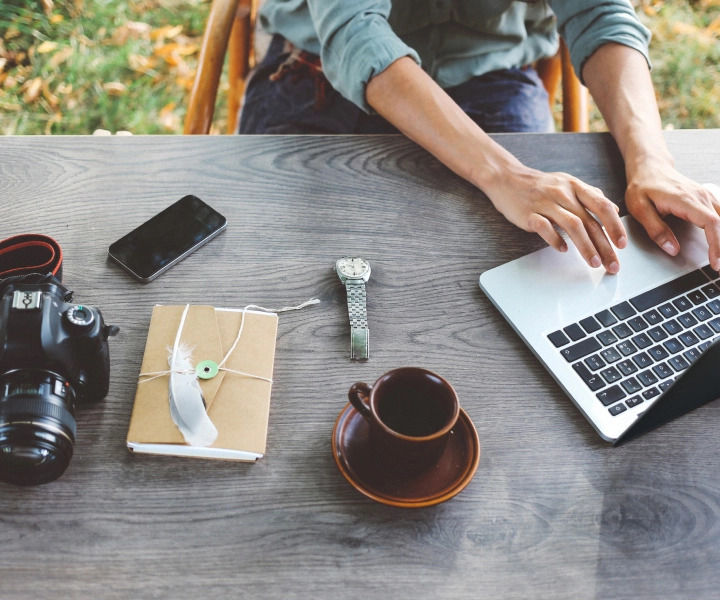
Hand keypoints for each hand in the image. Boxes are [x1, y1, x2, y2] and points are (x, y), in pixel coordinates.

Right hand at [484, 164, 626, 272]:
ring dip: (585, 246)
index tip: (622, 244)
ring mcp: (545, 203)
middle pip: (590, 221)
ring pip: (572, 225)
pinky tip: (563, 250)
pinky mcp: (529, 214)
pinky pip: (545, 228)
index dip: (615, 226)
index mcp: (575, 187)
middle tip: (612, 265)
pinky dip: (555, 240)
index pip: (602, 206)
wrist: (507, 178)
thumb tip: (613, 209)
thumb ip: (591, 195)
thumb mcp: (568, 184)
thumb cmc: (540, 185)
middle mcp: (563, 194)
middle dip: (605, 246)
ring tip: (593, 263)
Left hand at [625, 161, 719, 270]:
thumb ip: (656, 230)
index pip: (711, 223)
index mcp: (685, 200)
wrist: (649, 167)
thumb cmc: (643, 186)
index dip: (717, 244)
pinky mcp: (707, 198)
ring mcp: (707, 195)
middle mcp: (701, 196)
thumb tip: (672, 249)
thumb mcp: (640, 209)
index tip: (716, 262)